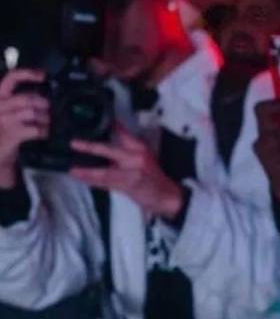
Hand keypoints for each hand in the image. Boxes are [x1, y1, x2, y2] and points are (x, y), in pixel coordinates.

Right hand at [0, 70, 49, 186]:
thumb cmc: (4, 131)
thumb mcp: (8, 111)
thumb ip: (19, 101)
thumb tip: (40, 94)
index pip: (11, 78)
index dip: (28, 74)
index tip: (43, 75)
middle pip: (27, 98)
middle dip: (42, 103)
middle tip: (48, 109)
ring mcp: (3, 120)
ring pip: (32, 112)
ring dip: (45, 118)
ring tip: (47, 122)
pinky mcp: (11, 134)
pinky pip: (35, 129)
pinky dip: (44, 130)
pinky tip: (44, 132)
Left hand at [69, 125, 185, 220]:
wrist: (166, 196)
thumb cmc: (153, 176)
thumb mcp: (144, 155)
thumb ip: (127, 142)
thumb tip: (112, 128)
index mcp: (139, 149)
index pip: (122, 134)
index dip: (109, 128)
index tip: (96, 123)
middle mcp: (135, 158)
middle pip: (109, 151)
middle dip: (91, 147)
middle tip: (74, 144)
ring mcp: (132, 173)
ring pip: (105, 172)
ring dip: (87, 171)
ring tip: (73, 170)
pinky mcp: (129, 186)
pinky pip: (107, 184)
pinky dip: (93, 182)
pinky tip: (82, 178)